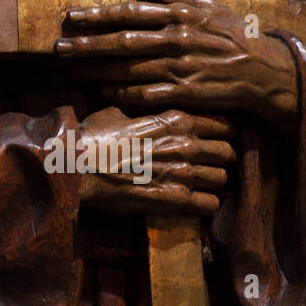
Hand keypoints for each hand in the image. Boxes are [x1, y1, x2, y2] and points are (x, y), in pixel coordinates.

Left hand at [55, 0, 299, 133]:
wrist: (267, 70)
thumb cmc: (235, 35)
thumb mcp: (210, 7)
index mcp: (180, 15)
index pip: (130, 12)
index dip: (97, 15)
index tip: (70, 17)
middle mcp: (178, 39)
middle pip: (122, 42)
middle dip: (87, 45)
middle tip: (58, 48)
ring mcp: (182, 67)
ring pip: (130, 69)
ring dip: (97, 70)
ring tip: (72, 69)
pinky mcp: (188, 92)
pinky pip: (147, 93)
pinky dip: (123, 92)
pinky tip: (103, 90)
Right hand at [76, 106, 236, 215]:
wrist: (78, 166)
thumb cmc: (94, 137)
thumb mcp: (116, 112)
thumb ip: (136, 108)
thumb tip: (134, 101)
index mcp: (175, 121)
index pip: (221, 124)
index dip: (223, 131)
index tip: (219, 137)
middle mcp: (185, 145)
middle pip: (228, 151)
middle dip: (224, 157)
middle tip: (216, 162)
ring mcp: (183, 173)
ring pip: (222, 178)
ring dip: (215, 181)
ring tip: (206, 183)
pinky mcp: (175, 199)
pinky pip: (209, 204)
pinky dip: (206, 203)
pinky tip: (198, 201)